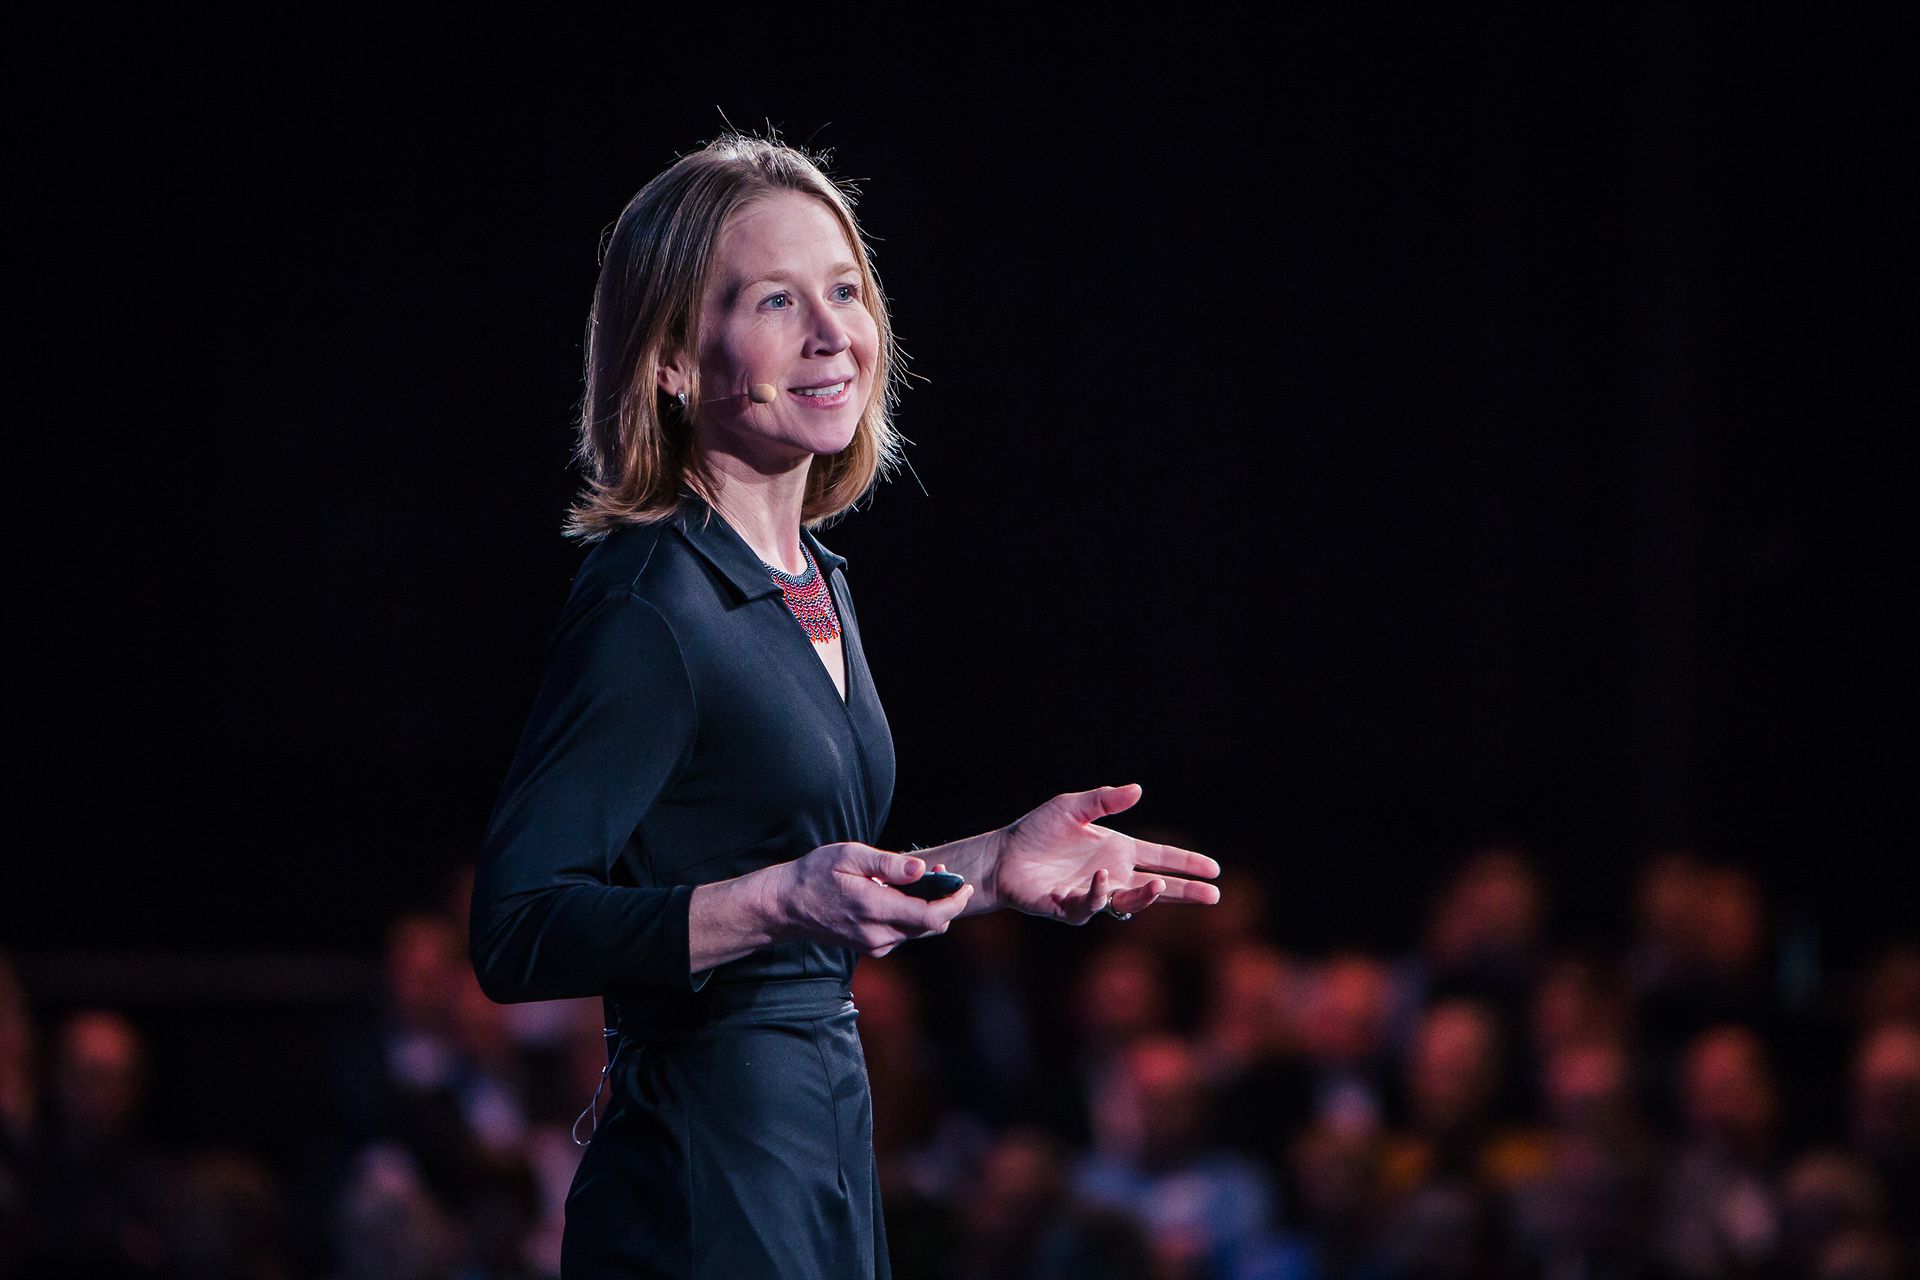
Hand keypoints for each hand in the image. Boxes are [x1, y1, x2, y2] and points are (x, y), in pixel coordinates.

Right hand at [773, 842, 975, 957]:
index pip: (931, 916)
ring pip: (919, 931)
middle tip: (941, 872)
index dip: (954, 902)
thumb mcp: (850, 856)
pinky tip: (900, 896)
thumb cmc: (816, 874)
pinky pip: (904, 934)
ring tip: (918, 880)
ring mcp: (875, 945)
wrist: (787, 905)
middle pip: (931, 926)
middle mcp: (878, 935)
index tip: (965, 885)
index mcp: (875, 909)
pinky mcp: (872, 948)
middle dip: (944, 901)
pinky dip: (912, 916)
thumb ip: (888, 864)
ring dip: (928, 908)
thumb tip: (922, 870)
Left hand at [988, 783, 1220, 923]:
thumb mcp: (1072, 807)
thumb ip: (1104, 800)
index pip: (1161, 857)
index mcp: (1117, 850)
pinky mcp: (1072, 909)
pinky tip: (1102, 878)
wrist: (1003, 855)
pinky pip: (1092, 905)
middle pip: (1157, 887)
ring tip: (1158, 884)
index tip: (1214, 869)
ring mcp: (1094, 894)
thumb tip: (1138, 790)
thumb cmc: (1037, 831)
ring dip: (1146, 895)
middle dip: (1185, 892)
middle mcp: (1112, 875)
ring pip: (1130, 902)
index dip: (1186, 863)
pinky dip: (1100, 894)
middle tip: (1213, 896)